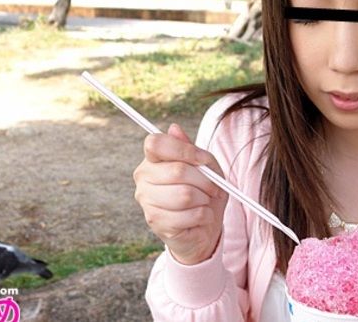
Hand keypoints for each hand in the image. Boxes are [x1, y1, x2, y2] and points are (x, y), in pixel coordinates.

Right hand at [133, 123, 227, 264]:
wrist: (203, 228)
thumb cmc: (203, 193)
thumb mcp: (206, 167)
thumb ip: (192, 149)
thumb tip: (174, 128)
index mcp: (152, 159)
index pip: (156, 143)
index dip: (185, 150)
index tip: (204, 160)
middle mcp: (143, 178)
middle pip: (177, 170)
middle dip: (205, 180)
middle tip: (215, 188)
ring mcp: (146, 201)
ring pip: (185, 195)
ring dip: (205, 200)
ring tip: (204, 203)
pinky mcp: (156, 222)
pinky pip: (191, 214)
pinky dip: (204, 216)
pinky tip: (200, 218)